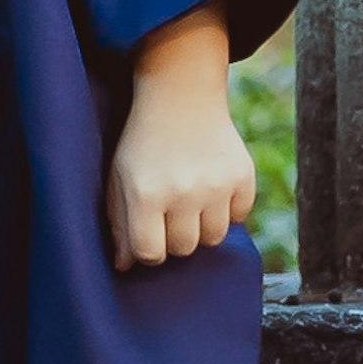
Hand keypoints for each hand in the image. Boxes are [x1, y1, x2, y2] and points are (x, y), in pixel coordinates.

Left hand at [107, 16, 258, 271]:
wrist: (181, 96)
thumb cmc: (143, 142)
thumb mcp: (118, 178)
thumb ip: (120, 224)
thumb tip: (125, 267)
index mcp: (146, 194)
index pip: (151, 254)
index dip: (149, 248)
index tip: (149, 231)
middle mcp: (184, 191)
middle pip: (184, 248)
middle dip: (175, 235)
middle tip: (170, 209)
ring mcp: (217, 184)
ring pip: (213, 237)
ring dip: (202, 225)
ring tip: (191, 197)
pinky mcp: (243, 175)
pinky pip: (239, 216)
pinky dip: (228, 208)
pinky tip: (212, 184)